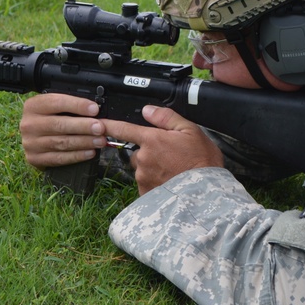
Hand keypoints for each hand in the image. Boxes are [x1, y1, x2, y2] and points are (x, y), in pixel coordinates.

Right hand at [19, 94, 105, 169]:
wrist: (34, 138)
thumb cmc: (48, 119)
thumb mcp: (54, 107)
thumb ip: (71, 107)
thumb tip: (96, 110)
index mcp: (33, 106)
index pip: (57, 103)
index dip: (77, 105)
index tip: (94, 109)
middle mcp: (29, 124)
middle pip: (60, 125)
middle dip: (83, 126)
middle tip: (100, 128)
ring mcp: (31, 143)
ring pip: (62, 142)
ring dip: (84, 142)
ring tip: (100, 140)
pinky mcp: (35, 158)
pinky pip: (60, 158)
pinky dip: (77, 155)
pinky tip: (90, 152)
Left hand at [103, 105, 223, 194]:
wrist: (206, 192)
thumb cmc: (201, 161)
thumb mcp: (190, 131)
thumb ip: (166, 118)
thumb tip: (148, 110)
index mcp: (151, 140)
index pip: (123, 129)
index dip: (108, 124)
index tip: (97, 123)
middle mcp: (143, 159)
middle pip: (138, 152)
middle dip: (149, 153)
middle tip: (170, 157)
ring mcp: (143, 177)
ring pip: (142, 169)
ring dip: (153, 169)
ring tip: (174, 172)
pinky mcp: (145, 193)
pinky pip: (146, 184)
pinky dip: (155, 183)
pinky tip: (170, 183)